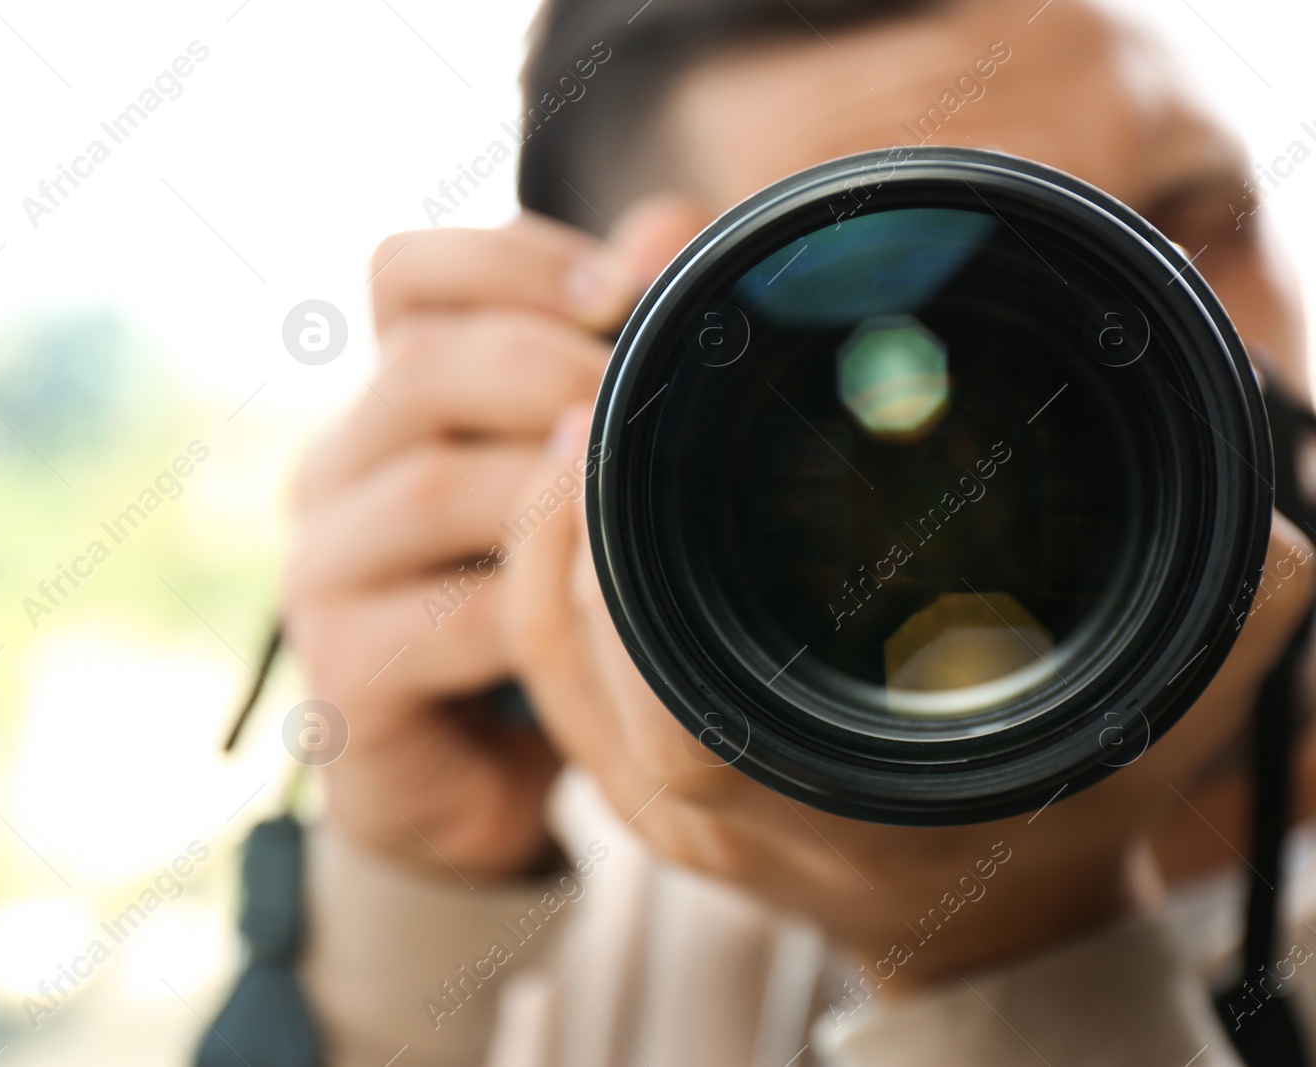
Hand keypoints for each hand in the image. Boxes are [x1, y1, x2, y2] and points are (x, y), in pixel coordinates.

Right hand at [281, 210, 654, 882]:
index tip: (619, 289)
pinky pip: (445, 621)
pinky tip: (598, 616)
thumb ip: (605, 353)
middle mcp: (334, 471)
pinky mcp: (342, 674)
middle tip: (643, 405)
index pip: (406, 275)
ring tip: (636, 505)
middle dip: (550, 369)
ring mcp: (322, 574)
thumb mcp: (565, 480)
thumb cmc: (527, 608)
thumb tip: (669, 224)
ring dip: (552, 491)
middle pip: (420, 366)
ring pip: (432, 487)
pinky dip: (535, 608)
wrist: (467, 779)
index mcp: (387, 404)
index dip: (509, 260)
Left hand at [503, 404, 1315, 986]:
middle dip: (565, 529)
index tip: (622, 449)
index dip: (620, 594)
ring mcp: (664, 807)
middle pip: (579, 672)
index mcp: (824, 810)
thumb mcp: (1148, 731)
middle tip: (588, 399)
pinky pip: (555, 680)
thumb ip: (1214, 639)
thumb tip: (1271, 545)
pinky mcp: (644, 779)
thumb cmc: (1060, 826)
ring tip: (574, 427)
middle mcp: (718, 821)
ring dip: (543, 548)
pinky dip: (549, 584)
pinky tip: (574, 498)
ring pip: (550, 673)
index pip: (676, 727)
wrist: (993, 921)